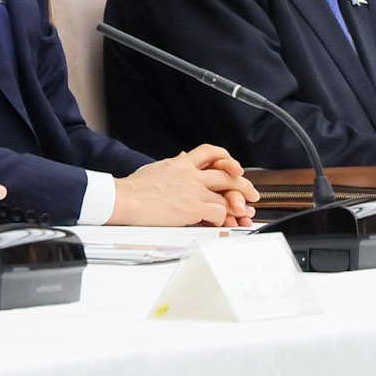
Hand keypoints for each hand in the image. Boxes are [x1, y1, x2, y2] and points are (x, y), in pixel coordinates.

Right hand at [111, 145, 257, 227]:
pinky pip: (219, 211)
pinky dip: (225, 217)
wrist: (123, 199)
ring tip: (246, 211)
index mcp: (180, 164)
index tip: (232, 166)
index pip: (209, 152)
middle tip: (252, 191)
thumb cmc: (132, 189)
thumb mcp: (155, 169)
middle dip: (242, 182)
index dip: (225, 158)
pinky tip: (224, 222)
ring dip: (240, 202)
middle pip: (226, 172)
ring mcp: (193, 190)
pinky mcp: (192, 207)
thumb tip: (181, 157)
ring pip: (227, 192)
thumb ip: (173, 165)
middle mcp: (190, 174)